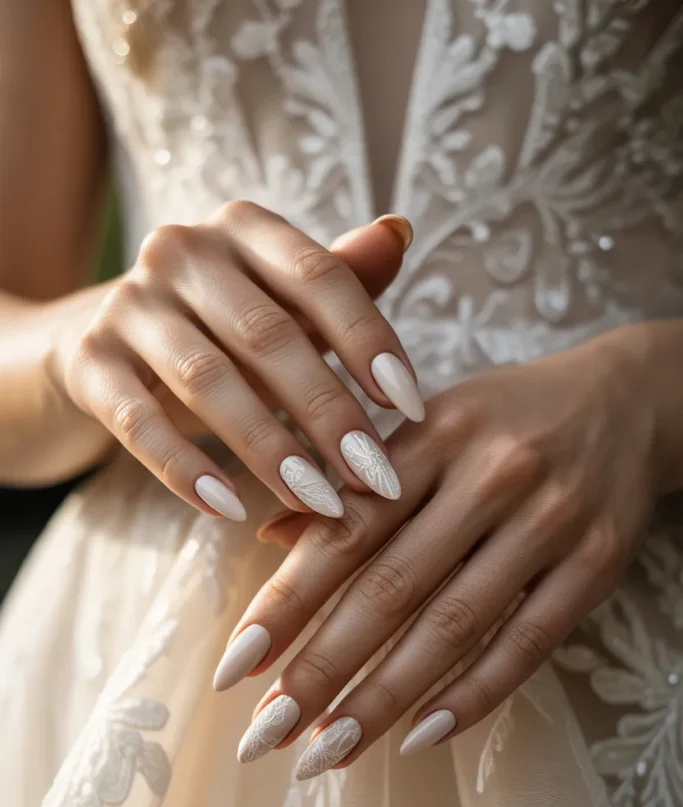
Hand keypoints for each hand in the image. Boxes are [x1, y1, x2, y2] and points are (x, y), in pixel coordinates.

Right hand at [50, 204, 421, 519]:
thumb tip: (400, 232)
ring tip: (320, 503)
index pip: (319, 276)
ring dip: (271, 449)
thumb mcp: (279, 302)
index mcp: (242, 227)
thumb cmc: (218, 328)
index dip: (369, 342)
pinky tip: (231, 509)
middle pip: (269, 335)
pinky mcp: (87, 360)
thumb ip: (339, 279)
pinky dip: (186, 469)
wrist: (100, 346)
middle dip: (330, 413)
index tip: (410, 409)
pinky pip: (139, 421)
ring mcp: (128, 304)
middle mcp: (180, 250)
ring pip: (209, 380)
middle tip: (375, 478)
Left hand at [219, 326, 668, 776]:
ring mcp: (549, 521)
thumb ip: (353, 477)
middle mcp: (490, 474)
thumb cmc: (505, 417)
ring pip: (453, 626)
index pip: (346, 528)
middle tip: (265, 736)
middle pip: (391, 588)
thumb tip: (271, 534)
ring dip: (383, 699)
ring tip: (324, 752)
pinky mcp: (597, 563)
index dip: (286, 602)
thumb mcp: (428, 421)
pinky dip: (473, 695)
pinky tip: (420, 737)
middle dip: (320, 670)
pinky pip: (528, 642)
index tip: (236, 668)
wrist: (628, 398)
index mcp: (434, 433)